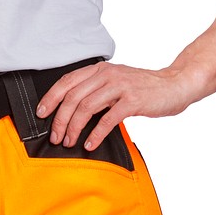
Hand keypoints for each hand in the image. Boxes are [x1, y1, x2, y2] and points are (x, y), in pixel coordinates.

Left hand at [35, 61, 201, 150]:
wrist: (174, 86)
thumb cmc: (143, 89)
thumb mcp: (115, 84)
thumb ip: (95, 92)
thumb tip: (71, 111)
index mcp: (100, 70)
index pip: (67, 82)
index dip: (51, 98)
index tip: (41, 114)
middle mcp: (107, 75)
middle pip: (73, 97)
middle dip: (60, 120)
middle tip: (56, 136)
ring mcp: (120, 87)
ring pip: (86, 107)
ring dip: (74, 128)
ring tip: (70, 142)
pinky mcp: (132, 101)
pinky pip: (107, 119)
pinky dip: (95, 134)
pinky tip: (89, 144)